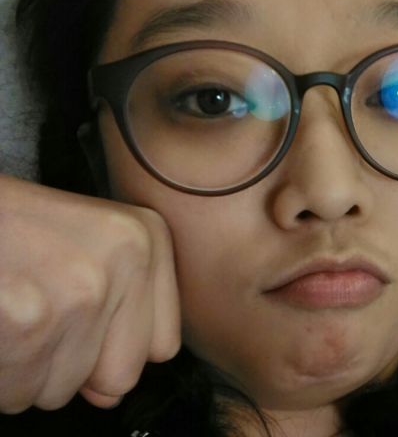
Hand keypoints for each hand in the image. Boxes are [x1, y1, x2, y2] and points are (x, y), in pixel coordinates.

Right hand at [0, 174, 180, 412]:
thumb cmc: (18, 222)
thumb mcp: (91, 240)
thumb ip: (119, 308)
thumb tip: (110, 394)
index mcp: (149, 236)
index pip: (162, 344)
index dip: (117, 350)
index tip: (88, 326)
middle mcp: (128, 260)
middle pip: (120, 376)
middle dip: (76, 368)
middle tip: (45, 319)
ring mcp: (83, 291)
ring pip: (62, 390)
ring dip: (31, 369)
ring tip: (17, 311)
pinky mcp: (30, 321)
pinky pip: (17, 393)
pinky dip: (1, 374)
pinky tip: (0, 322)